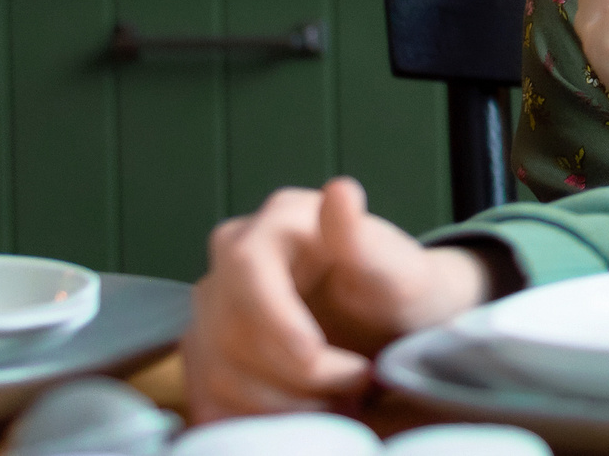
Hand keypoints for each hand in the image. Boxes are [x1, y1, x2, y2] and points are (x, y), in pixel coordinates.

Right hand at [184, 178, 486, 420]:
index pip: (248, 269)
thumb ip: (364, 241)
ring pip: (218, 370)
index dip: (274, 323)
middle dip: (294, 372)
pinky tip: (305, 410)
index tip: (316, 358)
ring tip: (341, 397)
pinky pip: (210, 397)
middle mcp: (235, 254)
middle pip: (230, 328)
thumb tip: (340, 191)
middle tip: (356, 381)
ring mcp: (214, 303)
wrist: (394, 323)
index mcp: (281, 219)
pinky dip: (258, 416)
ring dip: (281, 401)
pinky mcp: (208, 349)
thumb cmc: (399, 291)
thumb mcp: (397, 269)